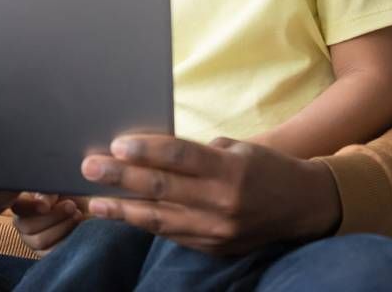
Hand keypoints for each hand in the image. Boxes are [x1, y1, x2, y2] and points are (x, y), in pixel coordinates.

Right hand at [11, 193, 84, 254]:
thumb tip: (44, 205)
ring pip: (40, 240)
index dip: (31, 207)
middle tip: (71, 206)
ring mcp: (32, 241)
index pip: (18, 206)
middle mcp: (23, 224)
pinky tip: (77, 231)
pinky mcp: (45, 254)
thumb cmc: (69, 194)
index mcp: (23, 203)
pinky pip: (51, 253)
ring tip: (77, 216)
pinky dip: (66, 242)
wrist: (83, 210)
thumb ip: (48, 193)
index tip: (47, 206)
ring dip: (62, 227)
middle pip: (28, 226)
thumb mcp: (60, 188)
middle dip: (53, 216)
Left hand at [81, 135, 340, 254]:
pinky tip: (122, 213)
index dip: (147, 150)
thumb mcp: (237, 149)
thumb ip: (197, 154)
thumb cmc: (265, 168)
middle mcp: (223, 203)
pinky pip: (171, 233)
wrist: (303, 206)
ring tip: (93, 200)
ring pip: (159, 218)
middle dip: (121, 177)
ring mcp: (217, 230)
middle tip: (89, 166)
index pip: (181, 157)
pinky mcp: (212, 247)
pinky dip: (144, 222)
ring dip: (122, 208)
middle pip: (162, 188)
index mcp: (231, 170)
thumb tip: (149, 152)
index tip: (116, 145)